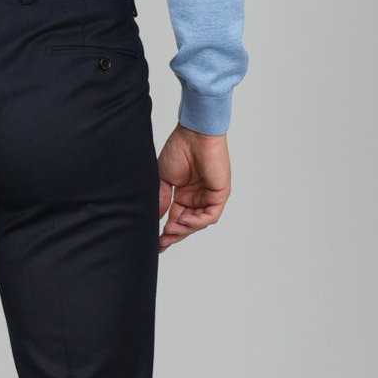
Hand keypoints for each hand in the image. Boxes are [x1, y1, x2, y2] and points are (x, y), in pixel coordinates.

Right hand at [158, 124, 230, 252]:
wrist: (193, 134)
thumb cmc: (179, 149)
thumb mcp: (164, 179)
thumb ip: (163, 200)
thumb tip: (157, 218)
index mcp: (185, 194)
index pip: (177, 218)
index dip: (168, 231)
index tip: (157, 242)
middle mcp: (198, 197)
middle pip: (188, 224)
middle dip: (175, 234)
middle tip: (163, 242)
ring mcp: (210, 196)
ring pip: (199, 222)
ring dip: (184, 229)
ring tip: (170, 230)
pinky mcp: (220, 194)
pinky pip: (210, 215)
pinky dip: (196, 221)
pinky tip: (182, 220)